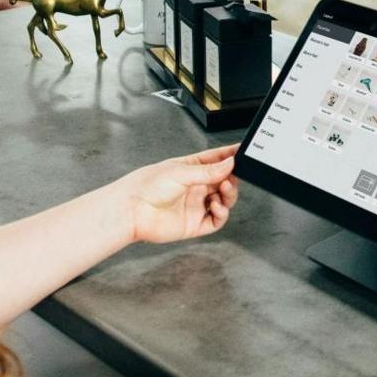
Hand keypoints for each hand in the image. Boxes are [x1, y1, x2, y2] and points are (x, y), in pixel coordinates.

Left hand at [120, 145, 239, 245]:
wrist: (133, 211)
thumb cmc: (148, 186)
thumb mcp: (181, 172)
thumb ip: (208, 170)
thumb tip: (230, 163)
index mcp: (191, 168)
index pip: (216, 160)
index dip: (230, 156)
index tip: (243, 152)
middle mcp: (195, 187)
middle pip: (223, 181)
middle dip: (232, 178)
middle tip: (231, 177)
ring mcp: (196, 205)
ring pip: (223, 200)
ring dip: (228, 195)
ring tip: (223, 190)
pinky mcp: (195, 224)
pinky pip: (216, 220)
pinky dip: (222, 214)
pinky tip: (217, 206)